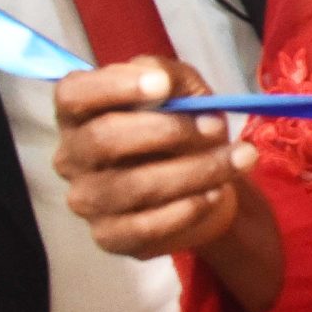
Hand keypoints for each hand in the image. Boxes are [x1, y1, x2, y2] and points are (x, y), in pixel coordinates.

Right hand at [53, 56, 251, 258]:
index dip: (113, 87)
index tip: (162, 85)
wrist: (201, 181)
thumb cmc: (181, 126)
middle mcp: (72, 156)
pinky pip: (145, 226)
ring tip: (239, 159)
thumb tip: (164, 80)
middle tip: (216, 126)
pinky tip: (215, 193)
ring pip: (134, 186)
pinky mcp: (109, 236)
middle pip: (104, 139)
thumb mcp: (182, 90)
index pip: (73, 94)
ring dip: (196, 170)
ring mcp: (86, 199)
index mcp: (80, 112)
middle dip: (169, 131)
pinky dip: (187, 208)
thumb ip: (171, 76)